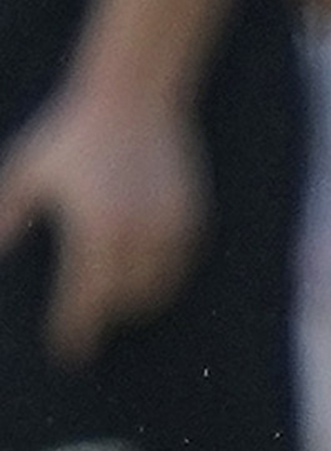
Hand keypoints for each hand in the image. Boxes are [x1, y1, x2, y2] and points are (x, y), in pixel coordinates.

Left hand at [0, 76, 199, 365]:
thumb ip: (8, 216)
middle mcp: (137, 234)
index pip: (85, 299)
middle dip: (107, 317)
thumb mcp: (27, 173)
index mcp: (94, 229)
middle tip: (89, 325)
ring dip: (138, 303)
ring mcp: (170, 226)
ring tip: (118, 307)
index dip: (76, 331)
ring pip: (159, 288)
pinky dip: (164, 278)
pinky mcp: (192, 216)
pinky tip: (146, 277)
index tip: (69, 353)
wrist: (133, 97)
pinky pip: (181, 264)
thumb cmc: (71, 134)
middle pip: (125, 301)